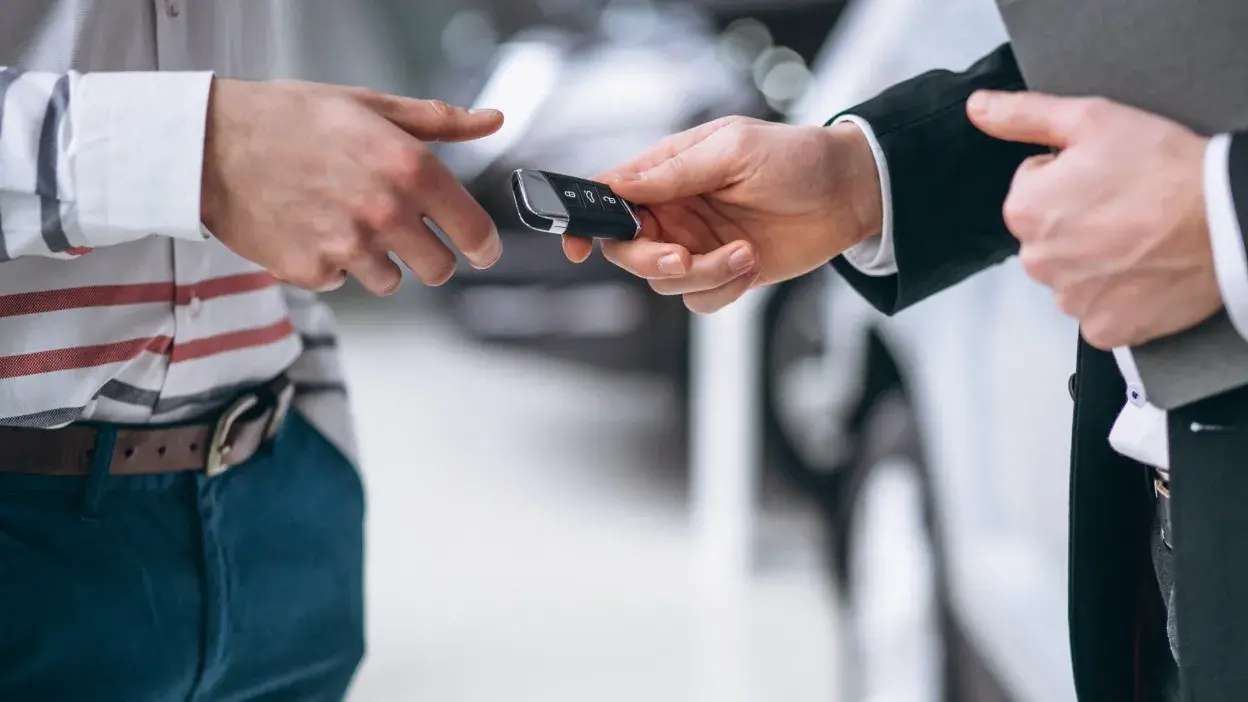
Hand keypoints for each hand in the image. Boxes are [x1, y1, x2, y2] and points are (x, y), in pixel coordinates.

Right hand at [201, 79, 503, 295]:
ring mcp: (347, 246)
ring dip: (378, 260)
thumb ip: (438, 121)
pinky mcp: (312, 270)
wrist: (210, 143)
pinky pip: (341, 281)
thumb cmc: (291, 118)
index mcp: (409, 167)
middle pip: (438, 269)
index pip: (473, 231)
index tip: (481, 250)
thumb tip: (490, 121)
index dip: (483, 245)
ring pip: (391, 281)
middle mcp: (384, 211)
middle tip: (402, 232)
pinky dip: (332, 263)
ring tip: (344, 219)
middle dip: (428, 255)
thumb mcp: (369, 105)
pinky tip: (311, 227)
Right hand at [562, 116, 881, 312]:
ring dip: (703, 274)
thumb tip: (620, 185)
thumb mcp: (733, 150)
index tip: (578, 246)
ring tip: (744, 251)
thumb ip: (673, 172)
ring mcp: (697, 244)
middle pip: (628, 250)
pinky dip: (723, 289)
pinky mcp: (723, 273)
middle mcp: (674, 211)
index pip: (608, 196)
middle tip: (685, 257)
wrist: (849, 194)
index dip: (585, 221)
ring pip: (664, 281)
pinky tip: (751, 263)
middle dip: (652, 260)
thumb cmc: (796, 159)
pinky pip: (699, 299)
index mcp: (667, 172)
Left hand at [969, 90, 1216, 348]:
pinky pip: (1099, 310)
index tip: (1105, 176)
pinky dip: (1119, 295)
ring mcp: (1070, 300)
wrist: (1227, 218)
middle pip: (1048, 235)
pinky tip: (1144, 271)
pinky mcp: (1104, 328)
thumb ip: (1024, 115)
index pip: (1031, 189)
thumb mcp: (1090, 119)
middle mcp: (1037, 261)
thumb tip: (978, 108)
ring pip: (1073, 273)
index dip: (1069, 176)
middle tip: (1126, 205)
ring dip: (1097, 259)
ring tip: (1140, 237)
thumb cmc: (1164, 167)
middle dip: (1078, 220)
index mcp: (1024, 211)